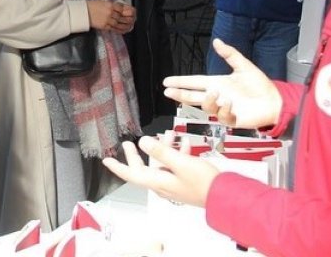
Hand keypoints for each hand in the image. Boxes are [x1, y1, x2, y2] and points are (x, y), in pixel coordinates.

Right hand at [87, 0, 133, 33]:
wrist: (83, 12)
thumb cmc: (92, 6)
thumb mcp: (103, 2)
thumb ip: (112, 5)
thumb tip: (121, 8)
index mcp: (110, 5)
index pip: (121, 8)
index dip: (126, 11)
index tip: (130, 12)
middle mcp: (110, 12)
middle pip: (121, 16)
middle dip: (127, 18)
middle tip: (132, 19)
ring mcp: (107, 20)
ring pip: (119, 23)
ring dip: (125, 25)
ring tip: (129, 25)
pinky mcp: (104, 26)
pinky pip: (114, 29)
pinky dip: (120, 30)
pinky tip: (124, 30)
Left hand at [102, 135, 219, 206]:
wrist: (224, 196)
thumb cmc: (203, 183)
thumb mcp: (181, 163)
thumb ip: (161, 152)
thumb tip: (143, 142)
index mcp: (158, 181)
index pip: (131, 174)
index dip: (118, 167)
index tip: (106, 161)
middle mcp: (163, 185)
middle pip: (144, 168)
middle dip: (137, 154)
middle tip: (129, 143)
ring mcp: (173, 184)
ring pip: (161, 164)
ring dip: (163, 149)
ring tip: (168, 134)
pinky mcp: (184, 182)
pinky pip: (175, 166)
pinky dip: (177, 154)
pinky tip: (185, 143)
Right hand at [162, 39, 282, 128]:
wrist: (274, 101)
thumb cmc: (260, 85)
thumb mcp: (244, 66)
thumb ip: (230, 54)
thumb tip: (217, 41)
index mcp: (217, 83)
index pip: (194, 82)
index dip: (180, 82)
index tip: (167, 81)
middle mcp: (217, 96)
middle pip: (192, 96)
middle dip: (179, 94)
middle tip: (168, 92)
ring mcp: (222, 108)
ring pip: (206, 106)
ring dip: (208, 100)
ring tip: (216, 93)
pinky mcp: (231, 119)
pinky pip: (222, 116)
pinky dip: (224, 109)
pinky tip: (229, 104)